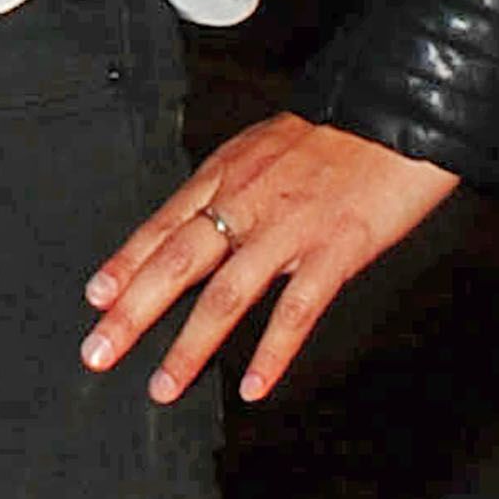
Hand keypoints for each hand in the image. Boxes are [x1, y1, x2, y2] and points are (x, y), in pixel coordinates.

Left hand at [84, 108, 460, 404]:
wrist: (403, 112)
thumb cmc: (339, 133)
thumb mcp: (265, 147)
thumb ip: (229, 188)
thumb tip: (197, 222)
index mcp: (227, 174)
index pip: (162, 225)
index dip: (125, 265)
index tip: (95, 298)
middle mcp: (248, 201)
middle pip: (177, 262)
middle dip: (132, 312)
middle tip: (98, 351)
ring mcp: (290, 228)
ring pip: (226, 294)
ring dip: (189, 347)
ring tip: (163, 386)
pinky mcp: (334, 249)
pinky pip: (296, 310)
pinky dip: (272, 353)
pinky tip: (254, 386)